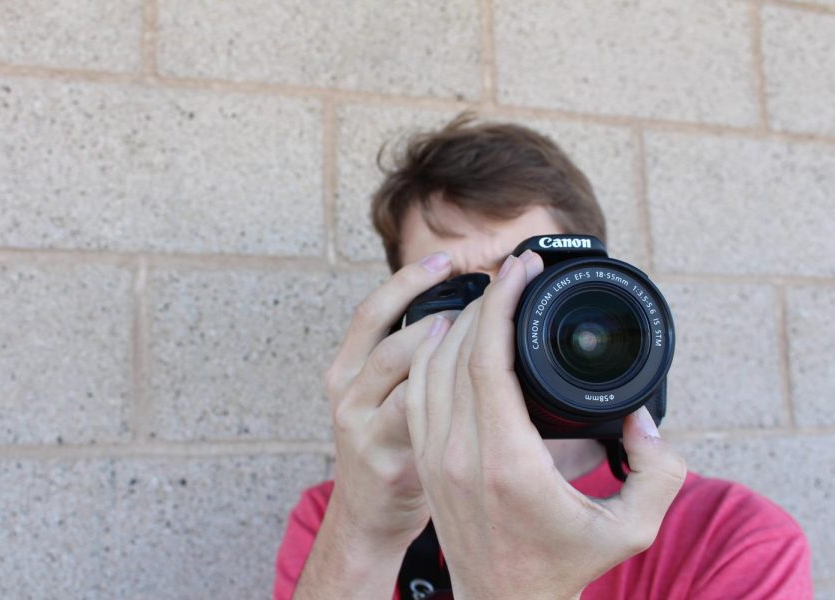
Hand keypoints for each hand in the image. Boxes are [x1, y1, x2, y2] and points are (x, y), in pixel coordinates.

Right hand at [324, 251, 453, 551]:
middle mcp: (347, 393)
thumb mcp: (384, 397)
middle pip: (388, 336)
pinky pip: (419, 416)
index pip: (371, 311)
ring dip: (445, 348)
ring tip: (483, 334)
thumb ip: (410, 361)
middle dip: (439, 310)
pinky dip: (451, 394)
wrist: (367, 519)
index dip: (408, 280)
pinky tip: (482, 385)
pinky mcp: (384, 459)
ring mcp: (361, 427)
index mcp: (347, 369)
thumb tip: (458, 318)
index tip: (447, 259)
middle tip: (487, 296)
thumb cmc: (388, 448)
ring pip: (402, 372)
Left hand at [405, 251, 686, 598]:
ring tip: (491, 298)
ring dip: (456, 322)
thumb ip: (658, 471)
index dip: (501, 301)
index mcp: (507, 460)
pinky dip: (432, 352)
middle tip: (513, 273)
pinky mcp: (424, 460)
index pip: (486, 357)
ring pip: (428, 364)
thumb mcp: (632, 528)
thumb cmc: (562, 567)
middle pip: (454, 350)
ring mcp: (434, 455)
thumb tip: (643, 417)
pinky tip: (455, 336)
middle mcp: (459, 452)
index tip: (522, 268)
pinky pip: (417, 389)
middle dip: (483, 299)